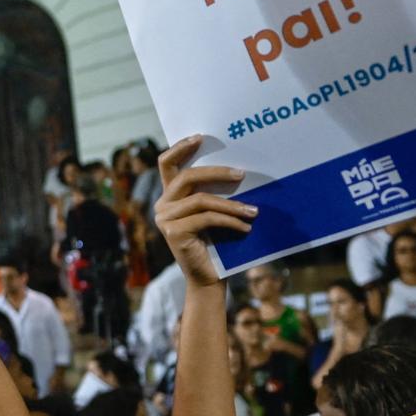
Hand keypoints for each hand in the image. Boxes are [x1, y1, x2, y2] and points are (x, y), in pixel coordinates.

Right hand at [152, 136, 256, 288]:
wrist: (209, 278)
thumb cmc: (216, 244)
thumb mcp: (213, 212)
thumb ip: (212, 192)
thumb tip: (237, 169)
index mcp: (170, 197)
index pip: (167, 164)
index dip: (180, 148)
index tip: (200, 137)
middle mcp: (162, 206)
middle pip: (187, 176)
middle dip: (216, 172)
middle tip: (242, 173)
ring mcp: (165, 219)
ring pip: (201, 199)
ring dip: (232, 204)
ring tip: (253, 211)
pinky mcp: (174, 232)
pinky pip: (207, 218)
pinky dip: (230, 221)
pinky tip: (246, 227)